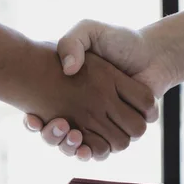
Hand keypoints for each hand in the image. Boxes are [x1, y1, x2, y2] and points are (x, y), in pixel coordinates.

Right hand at [25, 9, 183, 160]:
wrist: (152, 54)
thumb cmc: (118, 42)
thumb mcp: (89, 32)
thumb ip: (72, 42)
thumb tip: (68, 69)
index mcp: (66, 95)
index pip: (39, 117)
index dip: (32, 123)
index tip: (31, 118)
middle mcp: (78, 113)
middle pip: (54, 138)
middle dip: (52, 137)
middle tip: (58, 123)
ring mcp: (97, 125)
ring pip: (73, 148)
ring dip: (68, 146)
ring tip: (72, 132)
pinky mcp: (117, 133)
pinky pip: (99, 152)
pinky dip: (90, 152)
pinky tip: (84, 146)